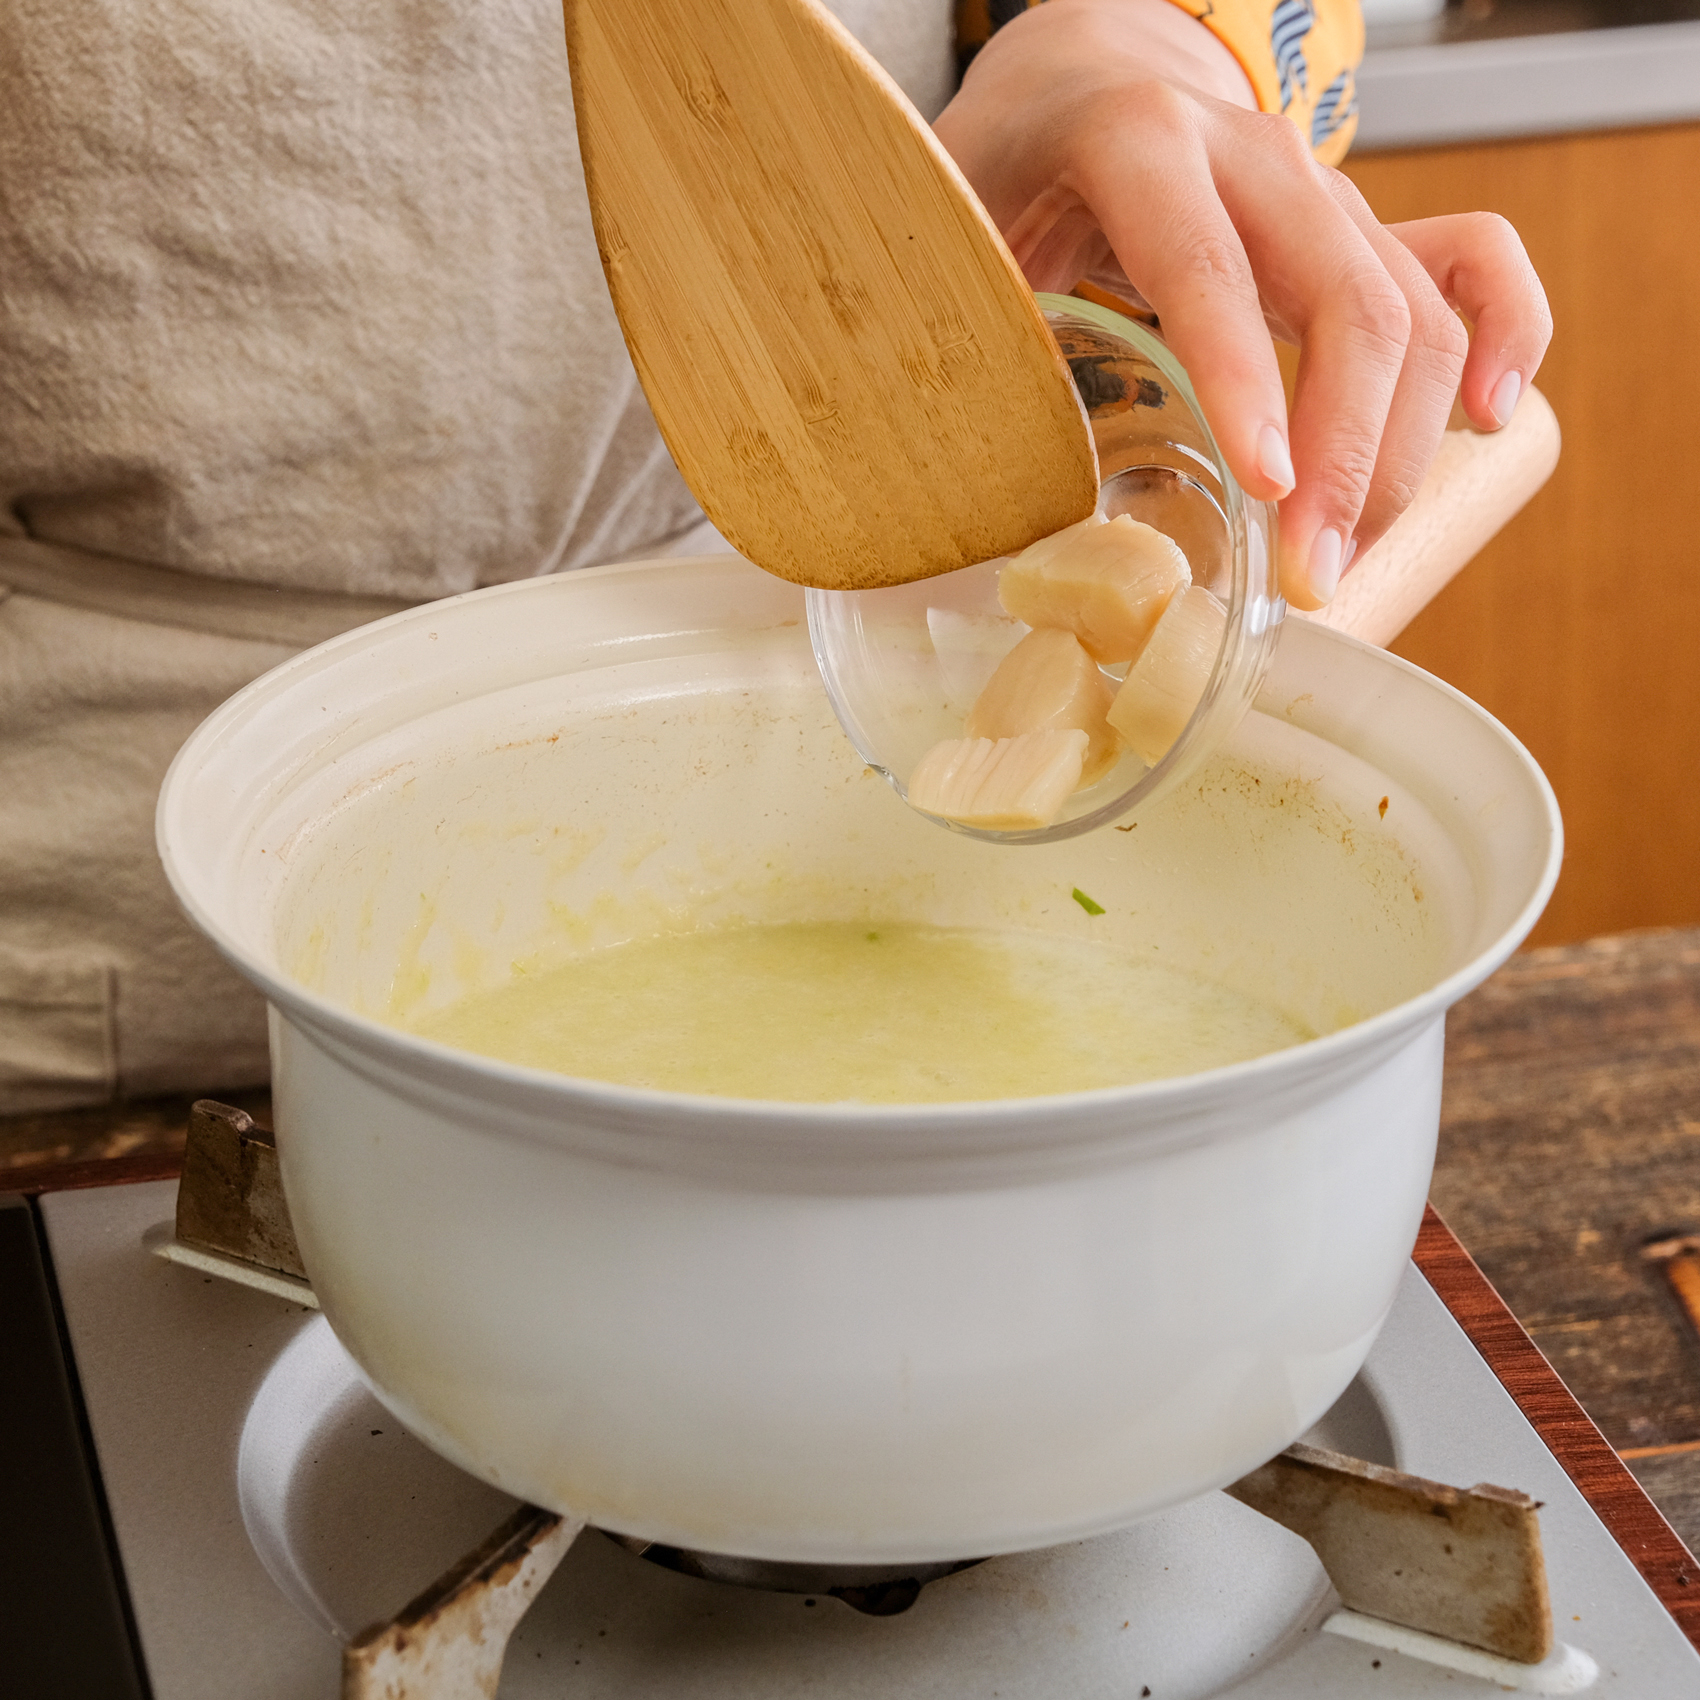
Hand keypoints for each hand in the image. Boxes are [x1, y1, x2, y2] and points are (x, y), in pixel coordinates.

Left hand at [933, 0, 1552, 608]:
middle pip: (1348, 300)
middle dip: (1341, 454)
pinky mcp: (1361, 228)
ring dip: (1396, 450)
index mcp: (1138, 139)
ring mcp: (1321, 191)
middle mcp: (1254, 156)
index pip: (1208, 268)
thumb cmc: (1006, 165)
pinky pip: (1469, 265)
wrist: (1085, 72)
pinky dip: (1505, 334)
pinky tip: (1488, 419)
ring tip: (1341, 562)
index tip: (1267, 489)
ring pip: (1412, 312)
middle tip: (1308, 577)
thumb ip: (944, 310)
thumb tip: (938, 460)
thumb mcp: (947, 219)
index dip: (1244, 380)